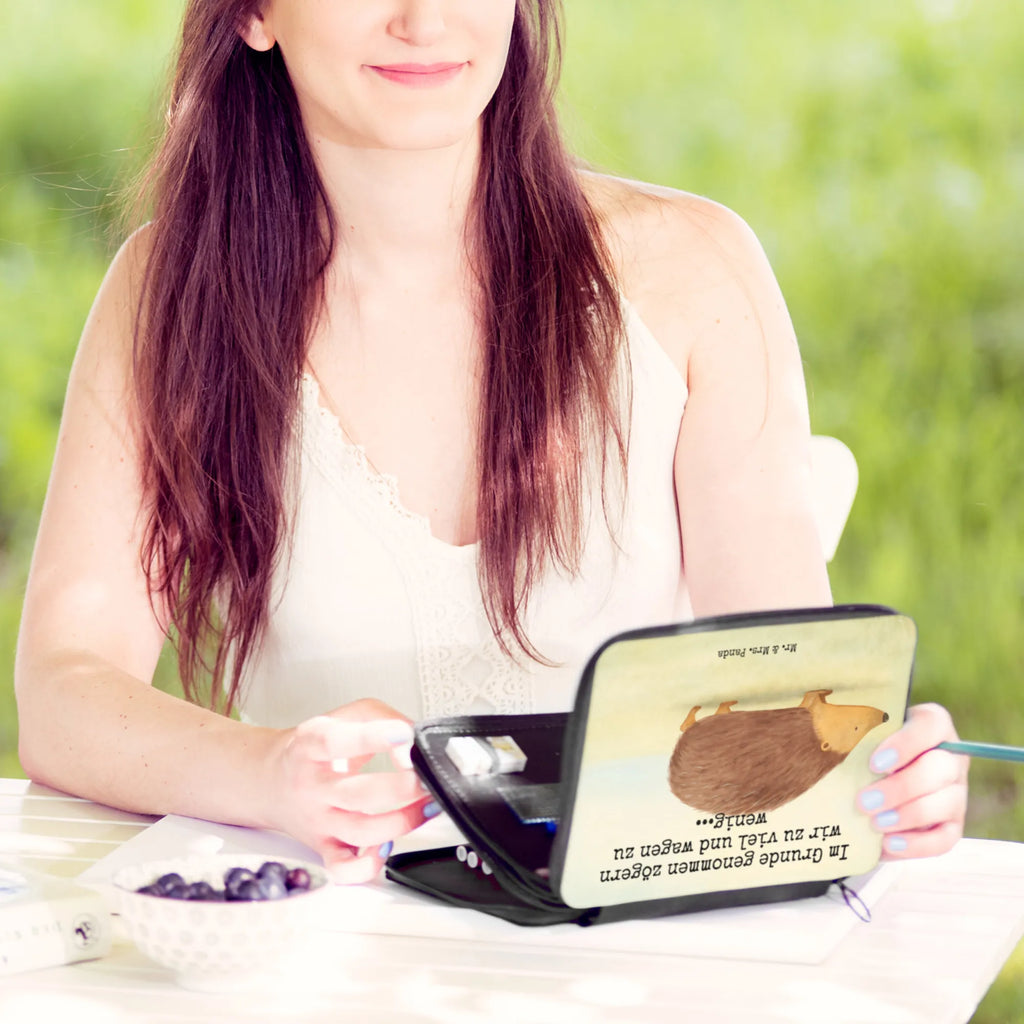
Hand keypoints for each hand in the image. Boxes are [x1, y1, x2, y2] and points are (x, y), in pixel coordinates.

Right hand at [267, 699, 436, 882]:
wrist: (271, 780)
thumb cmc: (313, 749)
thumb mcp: (343, 716)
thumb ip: (381, 717)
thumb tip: (412, 739)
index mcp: (311, 746)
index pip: (336, 742)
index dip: (373, 738)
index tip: (404, 735)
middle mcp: (311, 786)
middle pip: (358, 794)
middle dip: (402, 788)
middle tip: (425, 777)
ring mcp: (318, 820)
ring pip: (361, 832)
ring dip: (403, 821)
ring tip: (426, 805)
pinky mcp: (323, 847)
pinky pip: (344, 868)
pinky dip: (369, 865)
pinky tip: (388, 846)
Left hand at [857, 703, 967, 858]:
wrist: (873, 776)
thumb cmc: (867, 747)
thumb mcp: (866, 732)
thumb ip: (858, 730)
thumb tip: (831, 738)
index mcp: (933, 725)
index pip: (932, 724)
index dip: (905, 744)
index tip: (874, 763)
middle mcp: (952, 758)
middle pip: (939, 769)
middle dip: (900, 788)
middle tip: (864, 801)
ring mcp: (956, 793)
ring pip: (945, 804)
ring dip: (907, 816)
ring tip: (874, 823)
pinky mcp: (952, 824)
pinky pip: (945, 839)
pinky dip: (917, 844)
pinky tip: (889, 844)